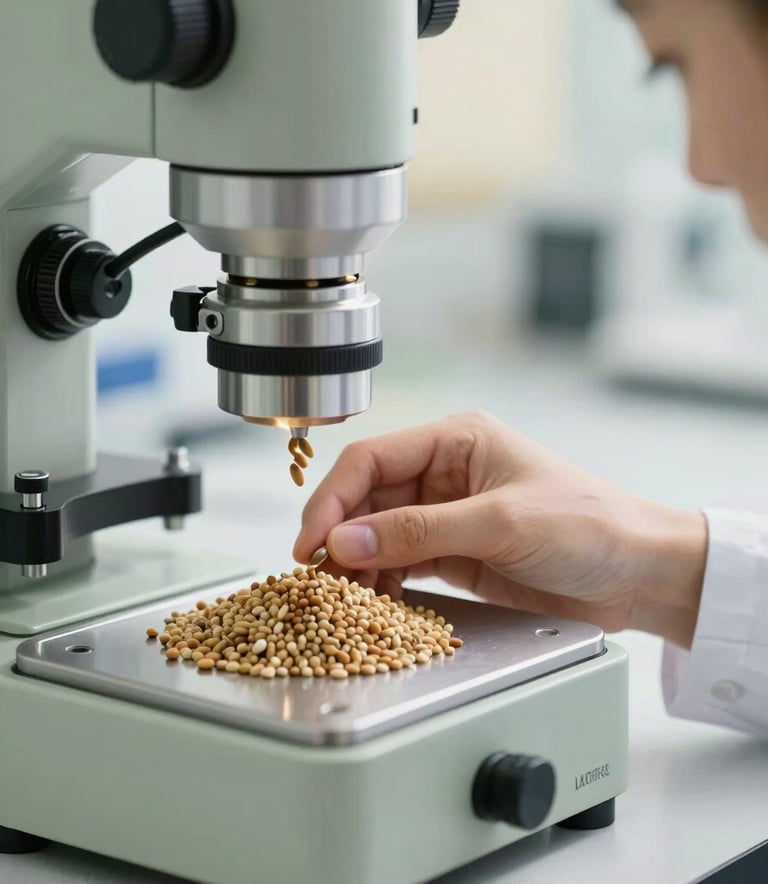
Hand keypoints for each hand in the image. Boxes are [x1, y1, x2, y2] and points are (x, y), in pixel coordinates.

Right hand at [294, 412, 707, 647]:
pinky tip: (376, 602)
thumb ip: (420, 531)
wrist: (637, 573)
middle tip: (320, 576)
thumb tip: (347, 538)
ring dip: (359, 563)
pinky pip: (403, 563)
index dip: (333, 498)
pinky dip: (384, 582)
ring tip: (345, 595)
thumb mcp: (501, 522)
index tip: (312, 541)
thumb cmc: (588, 526)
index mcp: (456, 440)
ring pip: (380, 534)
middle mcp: (446, 472)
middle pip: (368, 498)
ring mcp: (449, 514)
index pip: (372, 459)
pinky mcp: (456, 553)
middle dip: (341, 535)